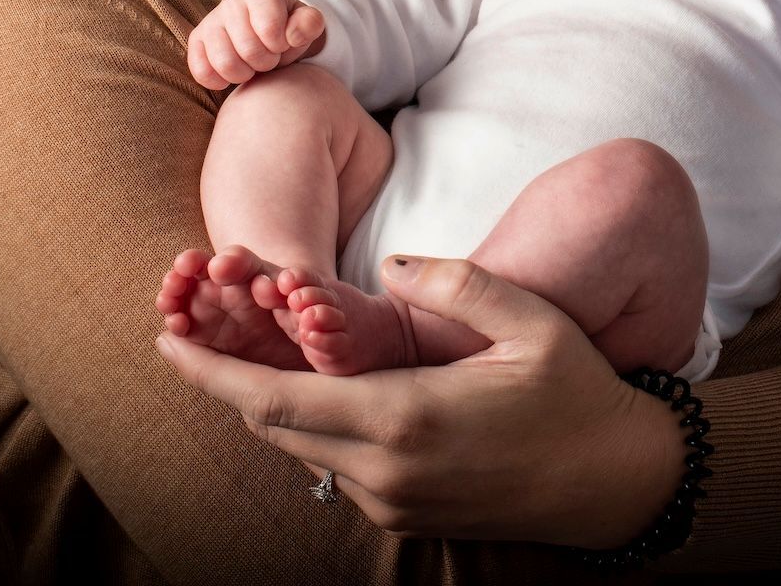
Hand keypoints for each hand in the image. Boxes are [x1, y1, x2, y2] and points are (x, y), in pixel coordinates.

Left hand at [155, 255, 686, 544]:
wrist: (613, 482)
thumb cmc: (577, 393)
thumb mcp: (530, 322)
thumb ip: (458, 284)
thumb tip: (392, 265)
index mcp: (406, 418)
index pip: (278, 401)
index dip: (213, 374)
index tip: (167, 343)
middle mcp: (387, 471)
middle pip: (274, 429)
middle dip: (225, 382)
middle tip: (189, 331)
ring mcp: (394, 502)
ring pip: (303, 449)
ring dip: (269, 405)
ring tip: (246, 353)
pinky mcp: (407, 516)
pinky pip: (337, 466)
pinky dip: (313, 427)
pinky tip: (316, 390)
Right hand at [185, 0, 324, 89]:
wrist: (264, 26)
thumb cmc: (287, 25)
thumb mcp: (306, 21)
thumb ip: (310, 24)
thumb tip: (292, 36)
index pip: (270, 30)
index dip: (281, 44)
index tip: (283, 42)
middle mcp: (230, 4)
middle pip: (249, 51)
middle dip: (266, 62)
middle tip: (270, 56)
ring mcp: (210, 22)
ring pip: (225, 64)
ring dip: (245, 73)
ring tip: (253, 64)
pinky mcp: (197, 41)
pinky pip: (202, 72)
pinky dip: (220, 81)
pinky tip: (235, 72)